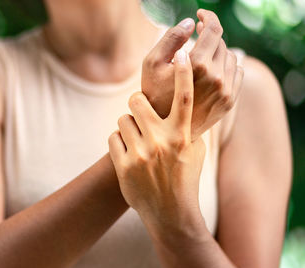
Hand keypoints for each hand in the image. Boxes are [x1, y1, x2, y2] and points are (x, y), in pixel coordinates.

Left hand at [109, 50, 205, 239]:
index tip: (184, 54)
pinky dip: (118, 143)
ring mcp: (140, 154)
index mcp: (182, 136)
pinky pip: (112, 138)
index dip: (184, 74)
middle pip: (137, 100)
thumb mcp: (195, 153)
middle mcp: (161, 142)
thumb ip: (189, 127)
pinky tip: (128, 154)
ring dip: (127, 126)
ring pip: (122, 119)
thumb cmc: (184, 178)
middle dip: (137, 103)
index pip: (185, 98)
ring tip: (136, 140)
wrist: (170, 213)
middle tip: (140, 112)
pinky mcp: (123, 165)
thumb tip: (187, 101)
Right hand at [141, 9, 243, 139]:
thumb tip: (190, 22)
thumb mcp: (151, 63)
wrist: (163, 130)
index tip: (200, 15)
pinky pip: (237, 73)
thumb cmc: (153, 94)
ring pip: (230, 57)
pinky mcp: (229, 102)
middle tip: (197, 34)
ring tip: (202, 54)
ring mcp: (226, 91)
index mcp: (198, 65)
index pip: (213, 30)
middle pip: (221, 43)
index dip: (208, 17)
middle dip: (209, 36)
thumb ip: (171, 38)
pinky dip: (227, 66)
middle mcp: (216, 78)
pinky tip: (213, 68)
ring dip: (217, 51)